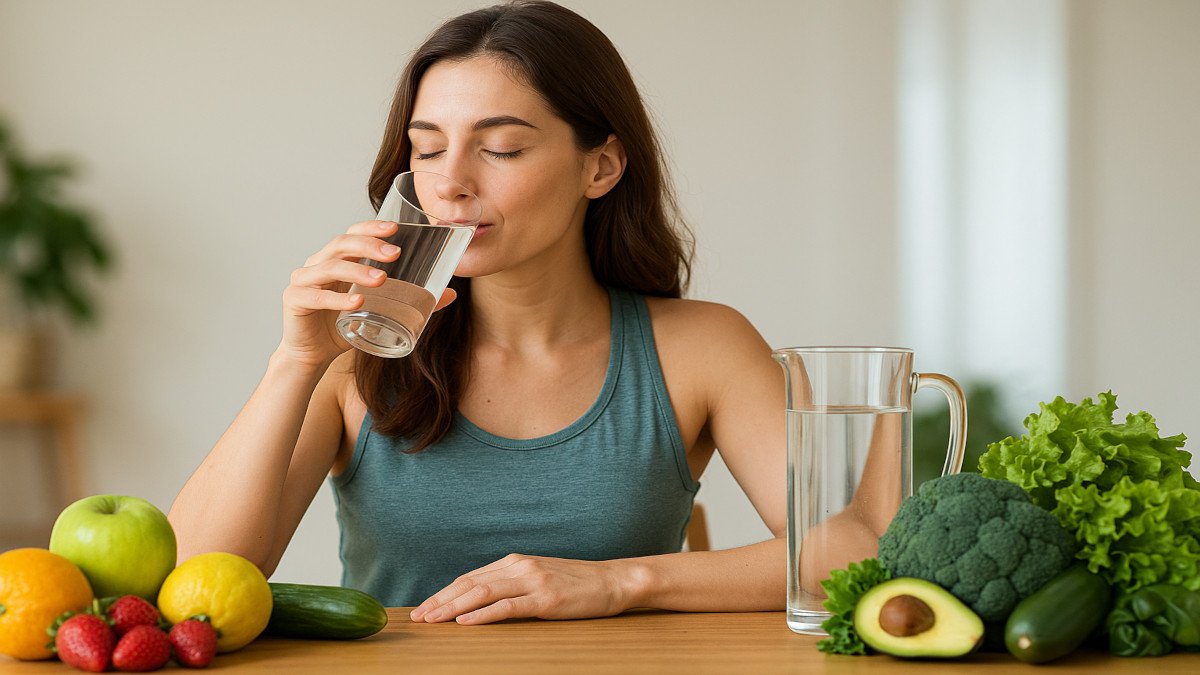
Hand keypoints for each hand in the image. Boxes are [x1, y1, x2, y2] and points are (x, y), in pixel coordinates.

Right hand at [277, 220, 456, 368]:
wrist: (312, 356)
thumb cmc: (344, 328)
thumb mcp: (380, 311)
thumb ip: (410, 301)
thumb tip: (450, 295)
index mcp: (336, 260)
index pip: (351, 234)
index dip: (371, 227)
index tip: (395, 228)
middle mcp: (317, 264)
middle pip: (340, 244)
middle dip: (369, 245)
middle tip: (395, 254)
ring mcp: (302, 280)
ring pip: (329, 266)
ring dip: (358, 271)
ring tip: (382, 279)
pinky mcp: (294, 300)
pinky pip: (316, 295)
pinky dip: (337, 298)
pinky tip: (356, 303)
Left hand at [409, 554, 641, 624]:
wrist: (613, 580)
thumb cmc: (577, 584)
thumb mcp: (540, 577)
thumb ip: (513, 583)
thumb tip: (481, 598)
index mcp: (515, 561)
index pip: (470, 577)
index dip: (444, 593)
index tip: (424, 607)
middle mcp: (519, 567)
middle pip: (470, 583)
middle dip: (440, 601)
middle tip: (418, 617)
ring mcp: (532, 581)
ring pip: (482, 593)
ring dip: (453, 608)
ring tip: (433, 620)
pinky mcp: (545, 600)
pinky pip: (507, 607)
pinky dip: (482, 614)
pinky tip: (465, 623)